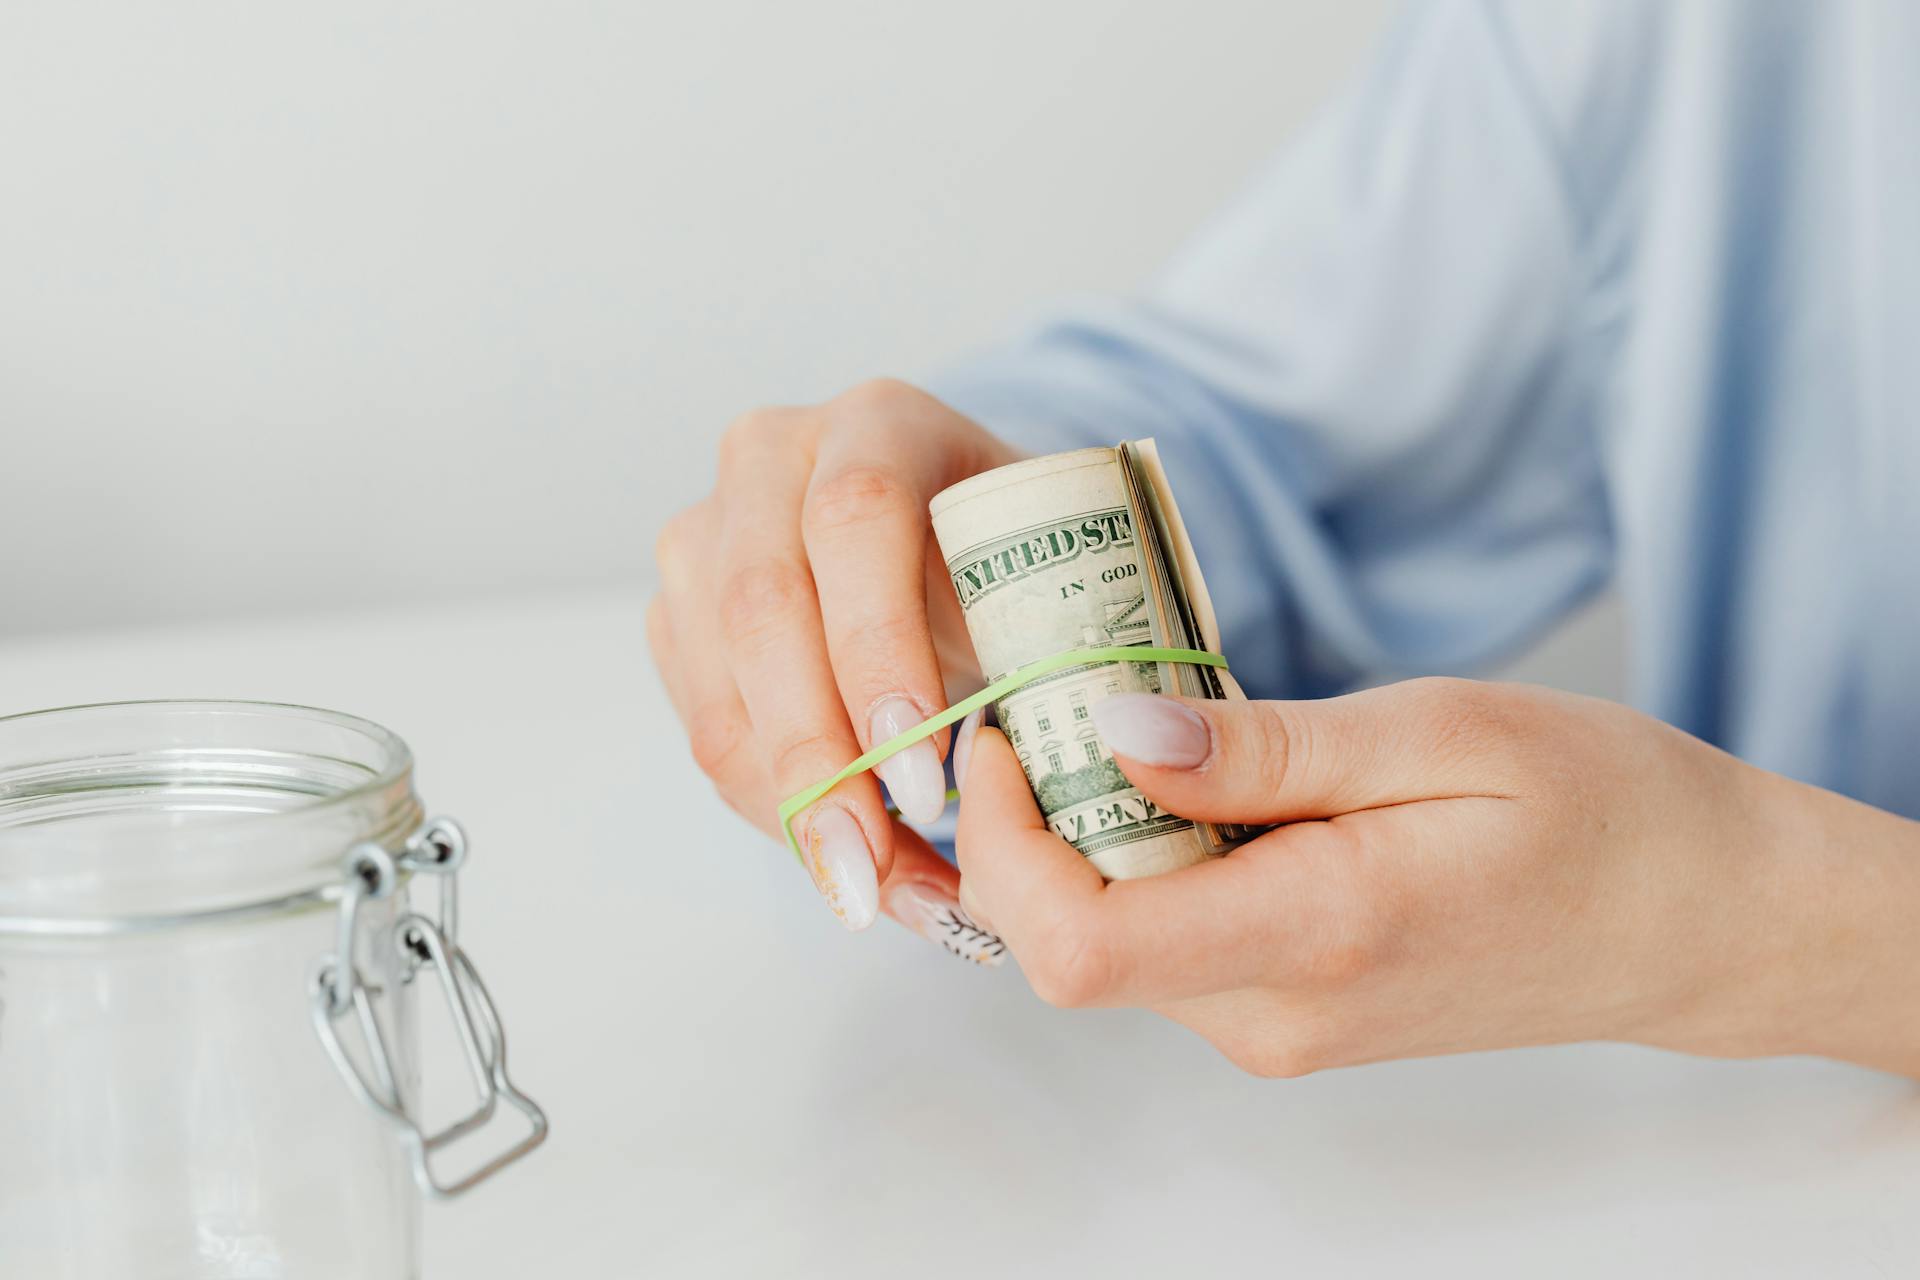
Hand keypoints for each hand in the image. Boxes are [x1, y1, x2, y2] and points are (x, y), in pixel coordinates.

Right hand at [648, 380, 1021, 942]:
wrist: (951, 531)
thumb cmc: (1016, 559)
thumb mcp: (1051, 571)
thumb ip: (1051, 647)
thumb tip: (1035, 803)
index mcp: (882, 421)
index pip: (857, 518)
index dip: (878, 648)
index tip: (922, 773)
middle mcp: (773, 458)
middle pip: (765, 609)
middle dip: (821, 758)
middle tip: (875, 867)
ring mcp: (709, 531)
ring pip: (720, 684)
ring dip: (793, 806)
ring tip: (872, 892)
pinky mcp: (678, 609)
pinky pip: (707, 726)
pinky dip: (772, 809)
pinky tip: (842, 860)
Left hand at [956, 678, 1919, 1076]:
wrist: (1692, 921)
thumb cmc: (1598, 810)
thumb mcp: (1440, 733)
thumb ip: (1267, 750)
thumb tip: (1110, 733)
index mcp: (1315, 937)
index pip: (1075, 945)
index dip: (1001, 840)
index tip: (1007, 728)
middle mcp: (1274, 1016)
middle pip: (1064, 945)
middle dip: (1026, 822)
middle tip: (1056, 695)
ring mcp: (1277, 1029)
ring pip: (1104, 944)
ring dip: (1080, 838)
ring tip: (1132, 724)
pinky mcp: (1285, 1014)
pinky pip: (1163, 944)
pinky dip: (1139, 863)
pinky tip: (1193, 783)